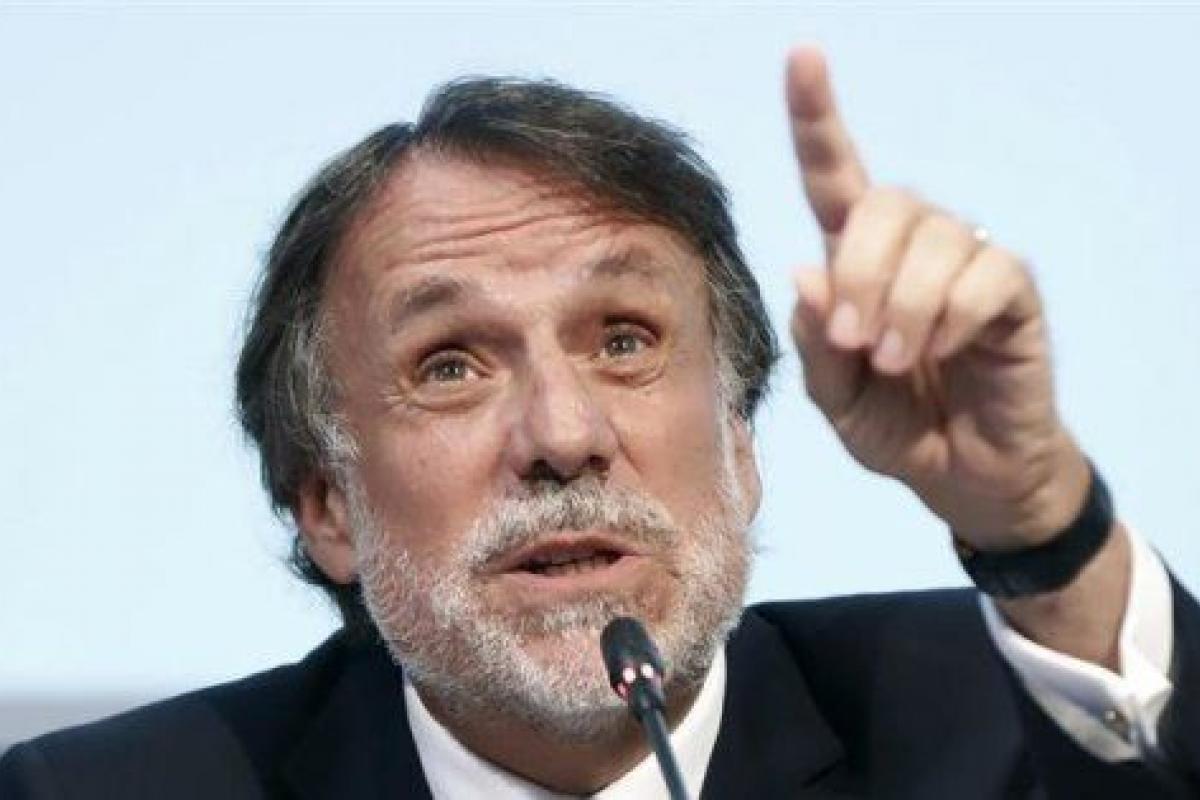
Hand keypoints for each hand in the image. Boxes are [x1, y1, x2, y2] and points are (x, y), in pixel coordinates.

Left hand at [785, 46, 1089, 552]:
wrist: (963, 478)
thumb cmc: (896, 426)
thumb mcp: (836, 399)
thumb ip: (816, 342)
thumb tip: (806, 270)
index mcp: (856, 261)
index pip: (834, 177)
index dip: (816, 118)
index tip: (802, 56)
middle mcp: (911, 246)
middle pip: (882, 201)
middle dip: (858, 272)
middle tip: (855, 342)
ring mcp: (965, 264)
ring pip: (932, 236)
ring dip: (902, 305)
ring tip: (895, 362)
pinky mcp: (1012, 292)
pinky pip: (984, 273)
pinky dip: (950, 315)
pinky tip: (941, 352)